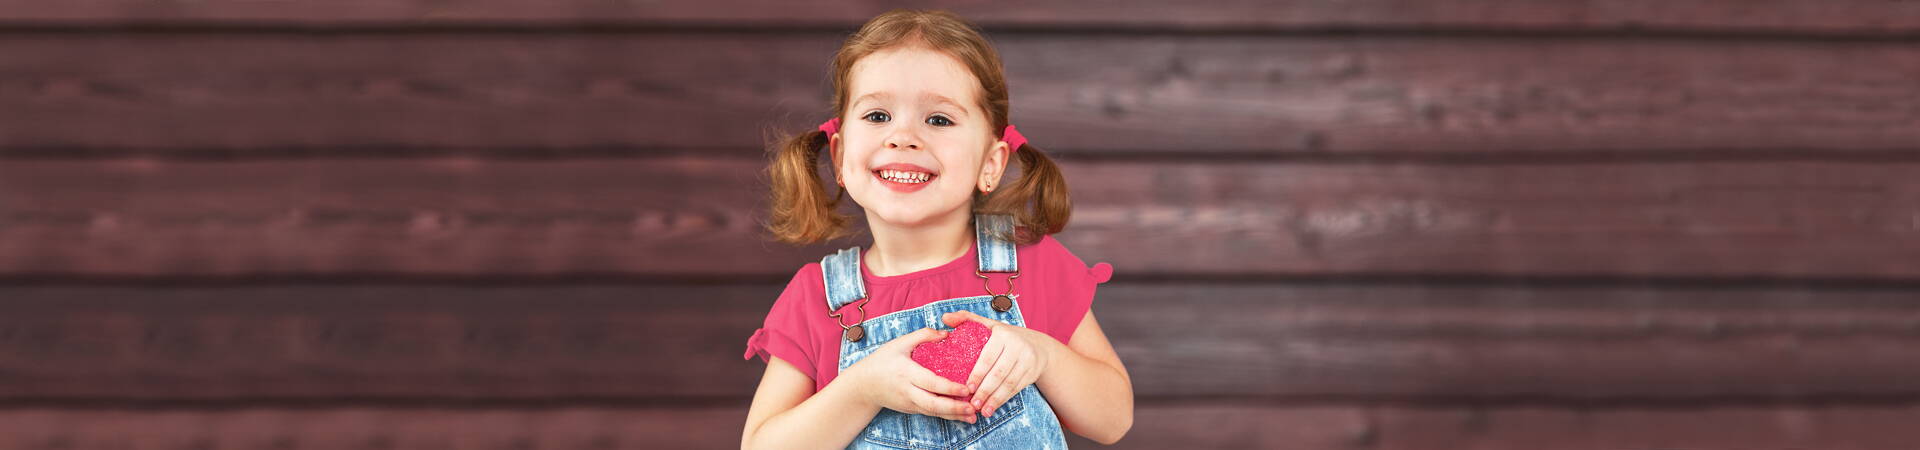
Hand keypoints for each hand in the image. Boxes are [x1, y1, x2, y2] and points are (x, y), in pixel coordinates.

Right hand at [842, 327, 979, 422]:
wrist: (863, 385)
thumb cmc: (882, 360)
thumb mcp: (899, 343)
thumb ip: (923, 335)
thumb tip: (946, 333)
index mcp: (906, 372)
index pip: (930, 382)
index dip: (949, 387)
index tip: (967, 388)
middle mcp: (908, 391)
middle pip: (933, 404)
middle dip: (954, 407)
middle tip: (972, 407)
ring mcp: (909, 403)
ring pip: (934, 412)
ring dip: (954, 415)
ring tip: (972, 416)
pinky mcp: (911, 409)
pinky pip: (931, 413)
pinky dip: (947, 415)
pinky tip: (961, 416)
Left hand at [941, 310, 1051, 418]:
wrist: (1038, 345)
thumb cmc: (1005, 336)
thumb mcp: (988, 324)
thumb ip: (966, 319)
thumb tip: (945, 318)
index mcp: (1003, 334)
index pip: (988, 357)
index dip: (978, 374)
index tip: (967, 388)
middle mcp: (1017, 346)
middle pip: (998, 373)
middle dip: (985, 390)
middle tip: (972, 404)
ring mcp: (1027, 360)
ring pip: (1008, 383)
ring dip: (994, 399)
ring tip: (982, 411)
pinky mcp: (1032, 373)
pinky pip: (1016, 389)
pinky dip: (1003, 400)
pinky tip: (992, 408)